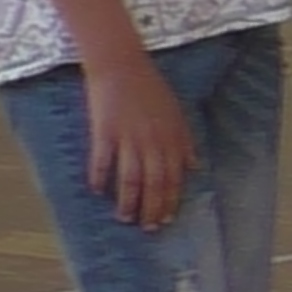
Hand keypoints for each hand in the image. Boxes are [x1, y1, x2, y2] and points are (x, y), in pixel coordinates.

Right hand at [84, 52, 195, 228]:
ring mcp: (128, 139)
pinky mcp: (104, 133)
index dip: (171, 201)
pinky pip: (102, 163)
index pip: (174, 179)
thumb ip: (185, 142)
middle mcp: (153, 143)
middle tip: (147, 228)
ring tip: (124, 218)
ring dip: (128, 202)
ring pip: (131, 180)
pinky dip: (99, 179)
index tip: (167, 219)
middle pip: (154, 185)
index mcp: (172, 140)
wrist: (122, 64)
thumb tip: (195, 167)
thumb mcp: (176, 115)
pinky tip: (96, 191)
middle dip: (152, 209)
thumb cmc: (150, 89)